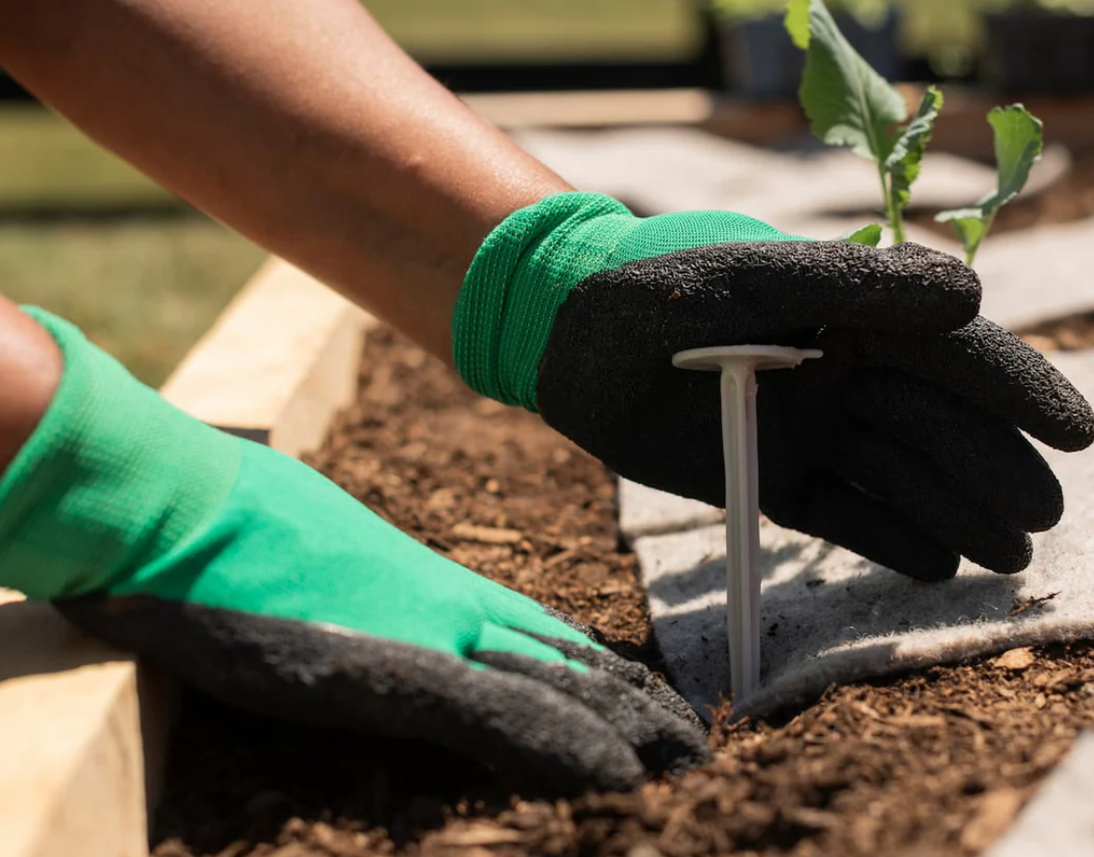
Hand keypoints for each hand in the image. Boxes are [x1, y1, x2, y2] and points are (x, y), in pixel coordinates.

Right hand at [3, 309, 707, 795]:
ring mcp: (429, 635)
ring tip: (688, 764)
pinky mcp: (391, 668)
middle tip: (697, 744)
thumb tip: (397, 635)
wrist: (180, 505)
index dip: (607, 672)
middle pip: (571, 660)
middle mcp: (454, 607)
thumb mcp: (332, 573)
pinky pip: (499, 715)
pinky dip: (562, 746)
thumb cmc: (238, 529)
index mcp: (439, 587)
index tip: (655, 702)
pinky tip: (615, 778)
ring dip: (628, 729)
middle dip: (638, 707)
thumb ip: (382, 609)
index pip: (548, 634)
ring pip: (558, 686)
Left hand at [455, 194, 1093, 580]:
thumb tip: (971, 297)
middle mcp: (847, 374)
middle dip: (996, 469)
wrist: (566, 347)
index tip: (1077, 431)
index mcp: (853, 314)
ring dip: (959, 513)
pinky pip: (849, 517)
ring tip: (1008, 558)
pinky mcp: (778, 482)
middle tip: (1042, 517)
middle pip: (941, 425)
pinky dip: (892, 541)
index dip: (1018, 389)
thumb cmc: (654, 293)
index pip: (953, 352)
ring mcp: (817, 431)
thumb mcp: (749, 280)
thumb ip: (855, 286)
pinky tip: (938, 567)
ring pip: (905, 476)